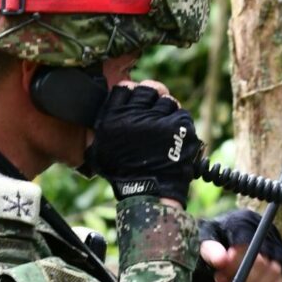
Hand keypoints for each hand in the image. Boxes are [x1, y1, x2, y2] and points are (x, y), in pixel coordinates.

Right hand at [87, 81, 200, 204]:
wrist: (148, 193)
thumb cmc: (123, 174)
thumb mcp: (99, 150)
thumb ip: (100, 127)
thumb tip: (105, 110)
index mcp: (113, 117)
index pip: (125, 88)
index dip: (133, 91)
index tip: (137, 98)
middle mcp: (135, 115)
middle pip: (148, 89)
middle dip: (152, 96)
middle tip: (154, 108)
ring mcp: (159, 119)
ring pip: (167, 101)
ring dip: (167, 110)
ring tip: (165, 124)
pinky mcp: (179, 126)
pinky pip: (182, 113)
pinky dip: (180, 122)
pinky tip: (175, 134)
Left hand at [198, 209, 281, 281]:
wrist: (227, 238)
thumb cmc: (215, 238)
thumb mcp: (205, 240)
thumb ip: (210, 249)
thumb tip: (222, 260)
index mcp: (246, 222)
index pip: (247, 245)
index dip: (235, 265)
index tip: (219, 276)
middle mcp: (267, 231)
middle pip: (263, 262)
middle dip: (242, 281)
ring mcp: (279, 246)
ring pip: (275, 273)